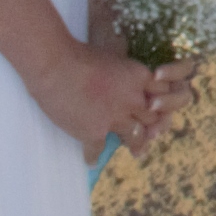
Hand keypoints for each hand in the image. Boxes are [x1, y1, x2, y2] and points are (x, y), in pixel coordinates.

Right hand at [25, 44, 184, 161]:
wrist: (54, 65)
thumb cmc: (77, 53)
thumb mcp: (110, 56)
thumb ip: (120, 71)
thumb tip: (117, 77)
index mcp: (138, 77)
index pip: (161, 94)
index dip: (159, 104)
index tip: (156, 109)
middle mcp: (132, 100)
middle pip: (151, 118)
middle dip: (151, 126)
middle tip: (150, 135)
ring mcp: (115, 118)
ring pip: (134, 136)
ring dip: (136, 146)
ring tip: (137, 153)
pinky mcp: (94, 133)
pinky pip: (98, 150)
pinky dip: (93, 157)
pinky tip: (91, 161)